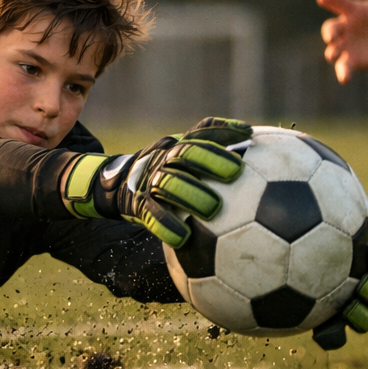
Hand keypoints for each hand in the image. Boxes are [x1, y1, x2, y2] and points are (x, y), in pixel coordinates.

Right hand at [61, 118, 252, 247]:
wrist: (118, 184)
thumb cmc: (165, 170)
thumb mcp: (182, 152)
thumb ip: (209, 144)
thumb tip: (249, 134)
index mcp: (177, 145)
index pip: (201, 133)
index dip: (223, 132)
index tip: (248, 134)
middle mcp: (163, 159)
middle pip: (186, 154)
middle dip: (211, 160)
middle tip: (236, 172)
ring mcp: (149, 181)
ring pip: (169, 183)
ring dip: (192, 194)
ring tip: (215, 208)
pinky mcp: (138, 204)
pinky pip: (152, 215)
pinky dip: (166, 225)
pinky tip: (183, 237)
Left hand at [312, 209, 367, 349]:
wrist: (274, 248)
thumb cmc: (302, 227)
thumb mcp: (328, 216)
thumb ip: (354, 215)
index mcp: (367, 259)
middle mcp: (362, 284)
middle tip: (363, 283)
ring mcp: (346, 306)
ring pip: (366, 318)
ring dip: (362, 316)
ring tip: (349, 310)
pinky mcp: (328, 324)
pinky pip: (336, 336)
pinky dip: (333, 336)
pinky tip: (320, 333)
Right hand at [317, 0, 367, 83]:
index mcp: (354, 11)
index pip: (341, 3)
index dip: (332, 0)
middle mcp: (345, 27)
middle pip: (331, 28)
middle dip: (329, 32)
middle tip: (330, 37)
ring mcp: (346, 44)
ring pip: (334, 49)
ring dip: (332, 52)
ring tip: (332, 57)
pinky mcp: (351, 60)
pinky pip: (344, 66)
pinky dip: (343, 73)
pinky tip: (345, 80)